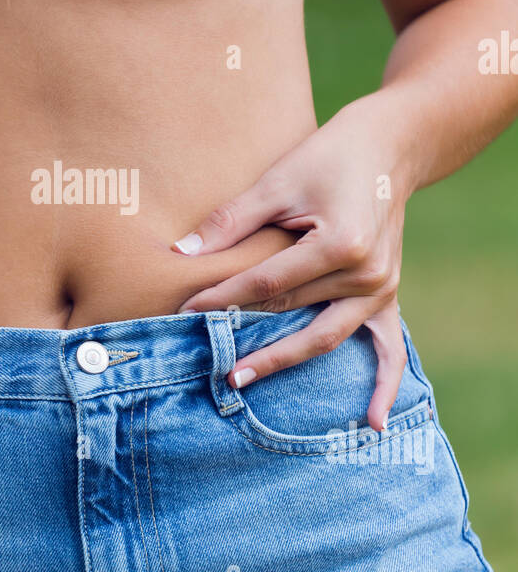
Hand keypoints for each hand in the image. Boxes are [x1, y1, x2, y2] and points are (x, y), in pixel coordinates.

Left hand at [173, 101, 409, 430]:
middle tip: (200, 356)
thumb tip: (181, 253)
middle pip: (291, 311)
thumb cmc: (328, 157)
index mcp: (340, 244)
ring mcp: (382, 289)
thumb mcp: (277, 181)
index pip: (268, 283)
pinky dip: (385, 386)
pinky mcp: (388, 295)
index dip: (223, 297)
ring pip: (325, 337)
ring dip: (283, 361)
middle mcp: (366, 274)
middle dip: (243, 331)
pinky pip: (390, 349)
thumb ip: (231, 222)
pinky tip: (373, 424)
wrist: (389, 148)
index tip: (185, 310)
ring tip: (239, 379)